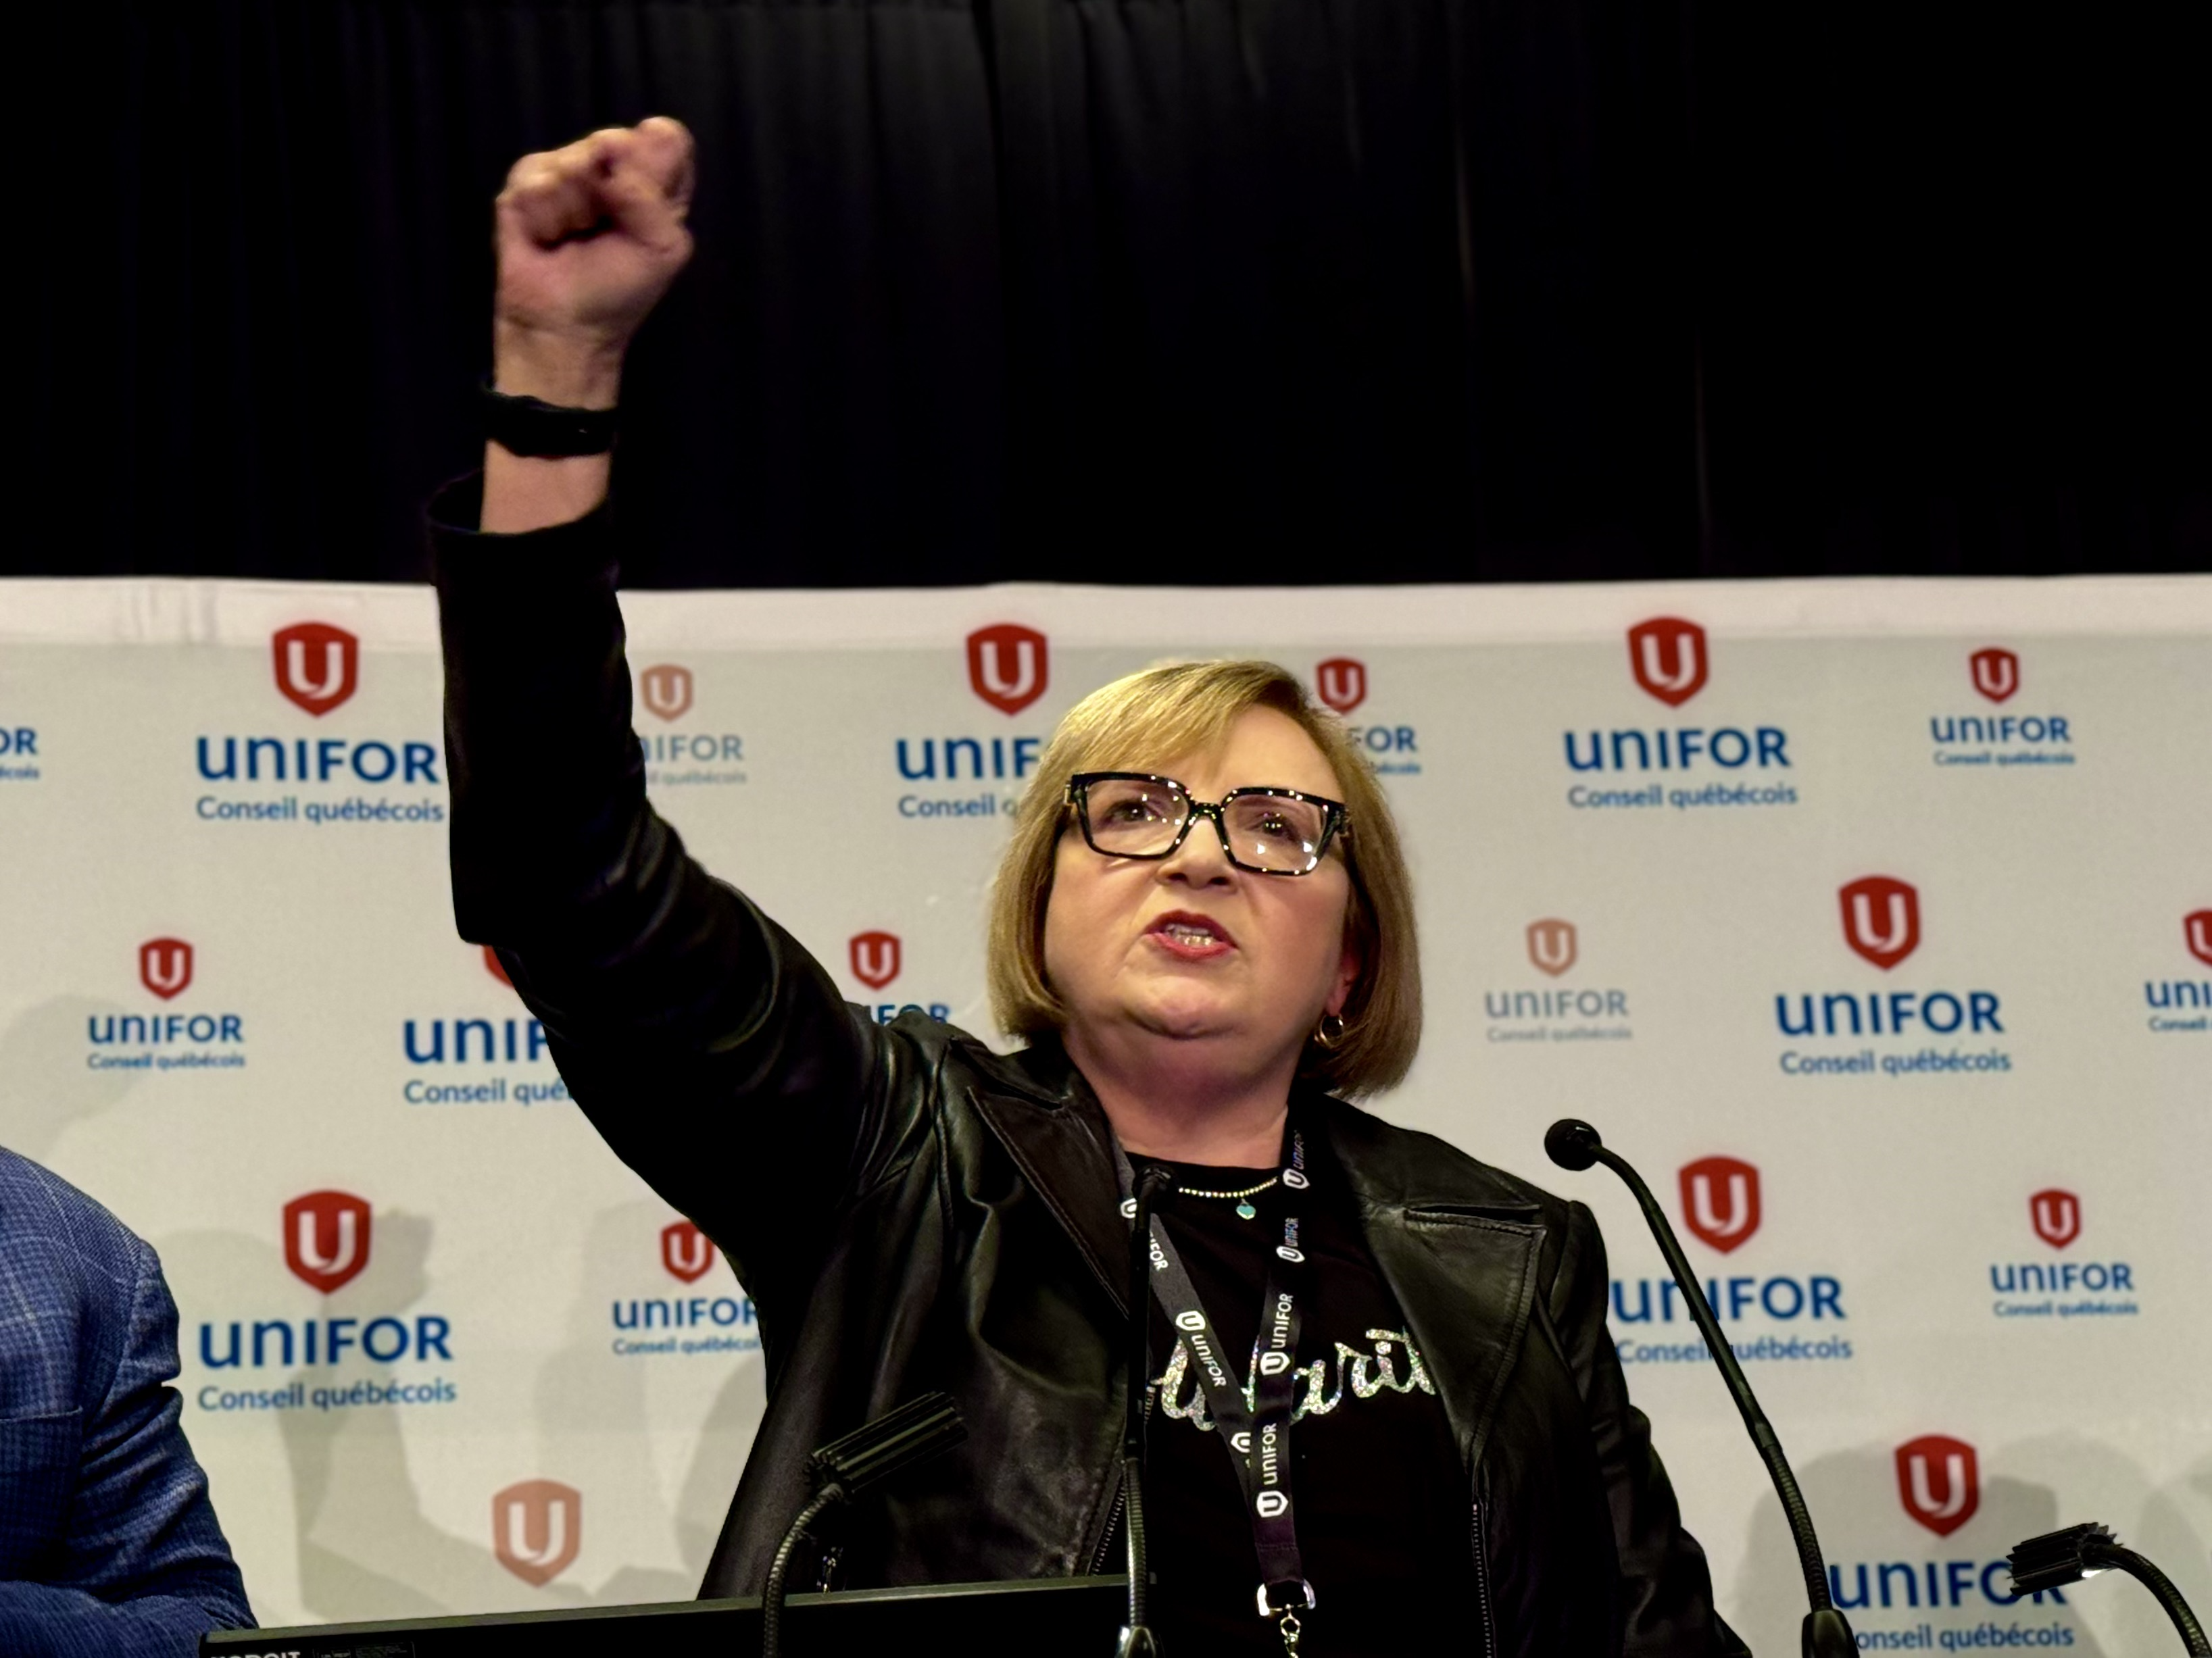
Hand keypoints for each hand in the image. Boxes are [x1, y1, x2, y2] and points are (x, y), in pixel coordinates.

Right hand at [492, 116, 694, 406]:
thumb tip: (613, 146)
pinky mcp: (524, 184)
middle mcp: (610, 167)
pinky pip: (535, 180)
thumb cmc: (619, 290)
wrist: (564, 324)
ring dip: (576, 211)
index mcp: (654, 181)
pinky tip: (546, 237)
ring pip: (573, 161)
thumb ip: (654, 193)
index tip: (647, 199)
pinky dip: (545, 217)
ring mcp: (565, 170)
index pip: (666, 137)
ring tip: (573, 238)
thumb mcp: (661, 247)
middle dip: (613, 191)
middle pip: (614, 139)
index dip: (655, 160)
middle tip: (605, 229)